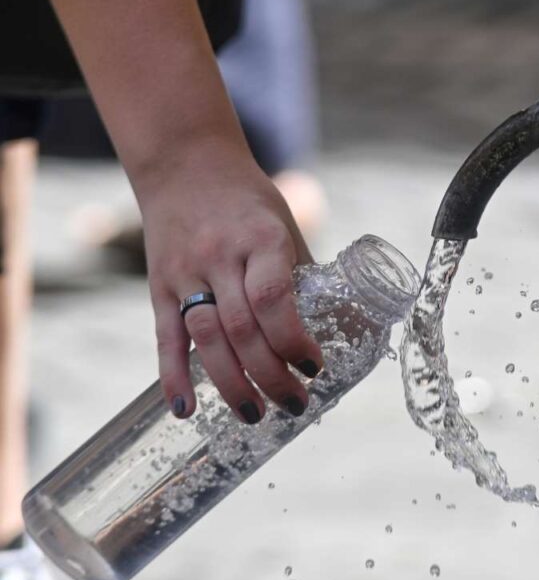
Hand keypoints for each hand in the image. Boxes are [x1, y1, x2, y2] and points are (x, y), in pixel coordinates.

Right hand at [138, 150, 323, 423]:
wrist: (185, 164)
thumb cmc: (247, 200)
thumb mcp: (283, 226)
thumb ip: (299, 274)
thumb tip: (339, 322)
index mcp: (261, 240)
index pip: (273, 299)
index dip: (293, 340)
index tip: (314, 366)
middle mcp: (220, 258)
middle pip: (242, 328)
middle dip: (270, 374)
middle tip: (295, 404)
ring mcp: (186, 273)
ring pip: (205, 338)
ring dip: (231, 384)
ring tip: (254, 415)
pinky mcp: (159, 285)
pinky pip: (165, 336)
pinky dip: (173, 376)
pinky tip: (185, 410)